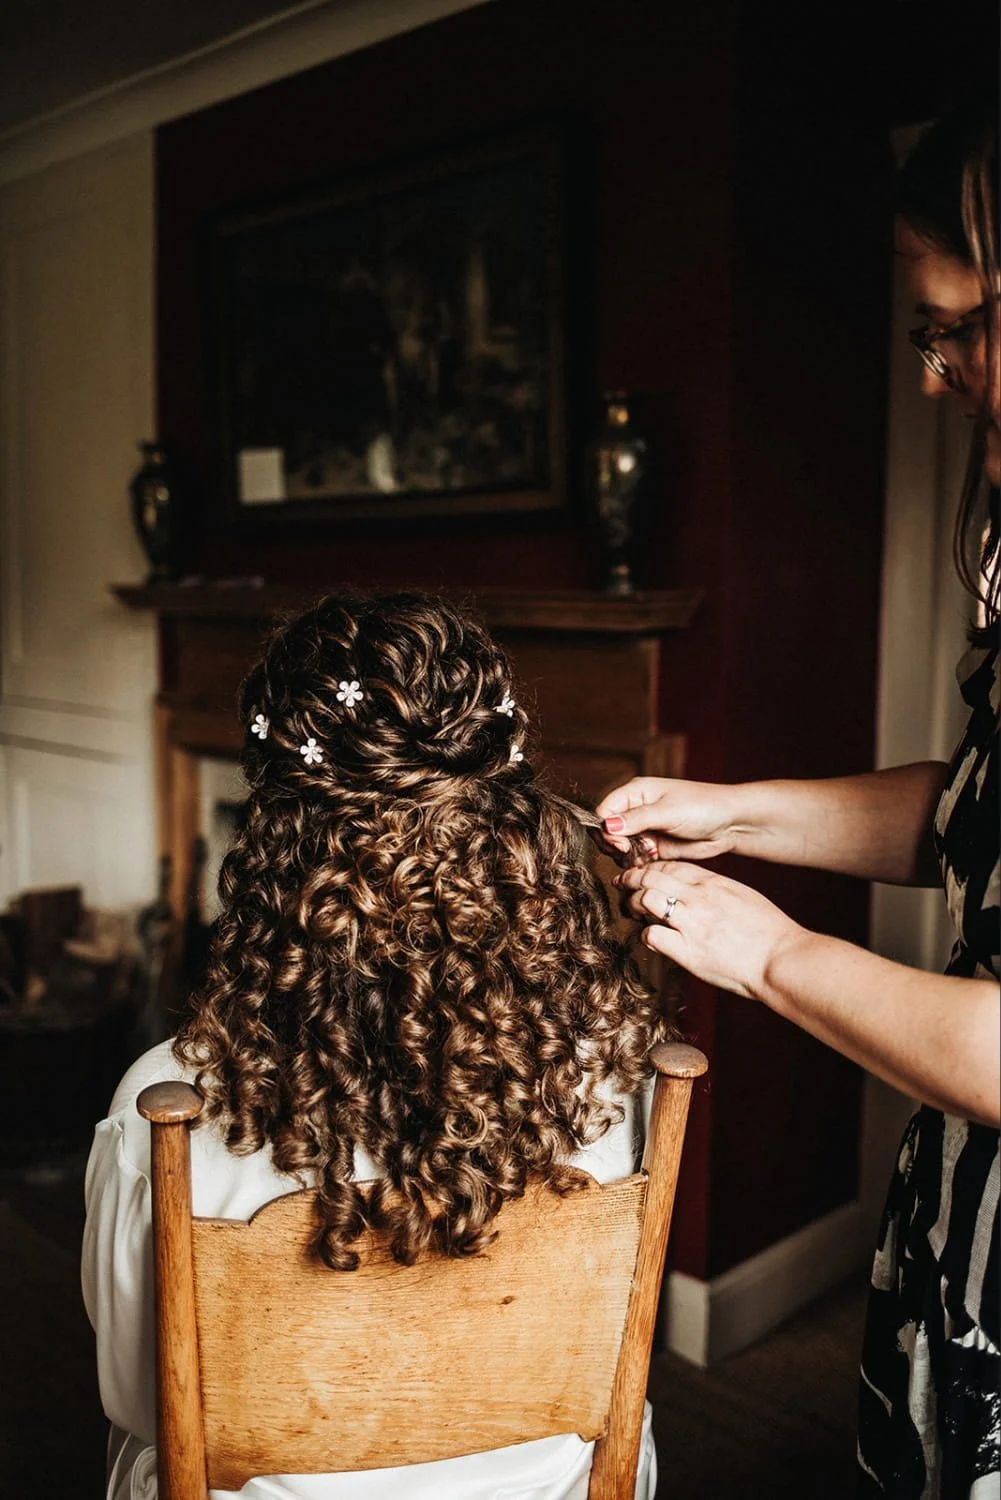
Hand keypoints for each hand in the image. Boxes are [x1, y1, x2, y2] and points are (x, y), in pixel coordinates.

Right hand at [596, 776, 741, 863]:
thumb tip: (607, 825)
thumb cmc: (703, 807)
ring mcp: (645, 829)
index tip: (620, 842)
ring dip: (629, 854)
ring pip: (620, 847)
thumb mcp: (668, 811)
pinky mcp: (654, 847)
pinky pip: (635, 858)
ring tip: (648, 852)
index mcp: (636, 793)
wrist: (730, 824)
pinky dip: (639, 862)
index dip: (606, 828)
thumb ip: (636, 819)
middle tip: (632, 850)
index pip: (605, 811)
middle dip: (617, 844)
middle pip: (609, 831)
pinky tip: (652, 858)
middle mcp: (637, 810)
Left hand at [615, 860, 803, 999]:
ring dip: (634, 904)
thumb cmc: (770, 932)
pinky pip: (653, 935)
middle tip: (623, 885)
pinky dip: (646, 935)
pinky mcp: (688, 952)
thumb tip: (695, 892)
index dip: (649, 868)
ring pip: (646, 899)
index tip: (640, 873)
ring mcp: (692, 924)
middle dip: (632, 879)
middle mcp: (699, 898)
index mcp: (714, 883)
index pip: (671, 866)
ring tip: (633, 911)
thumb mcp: (743, 897)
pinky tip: (651, 938)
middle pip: (652, 877)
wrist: (781, 958)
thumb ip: (716, 891)